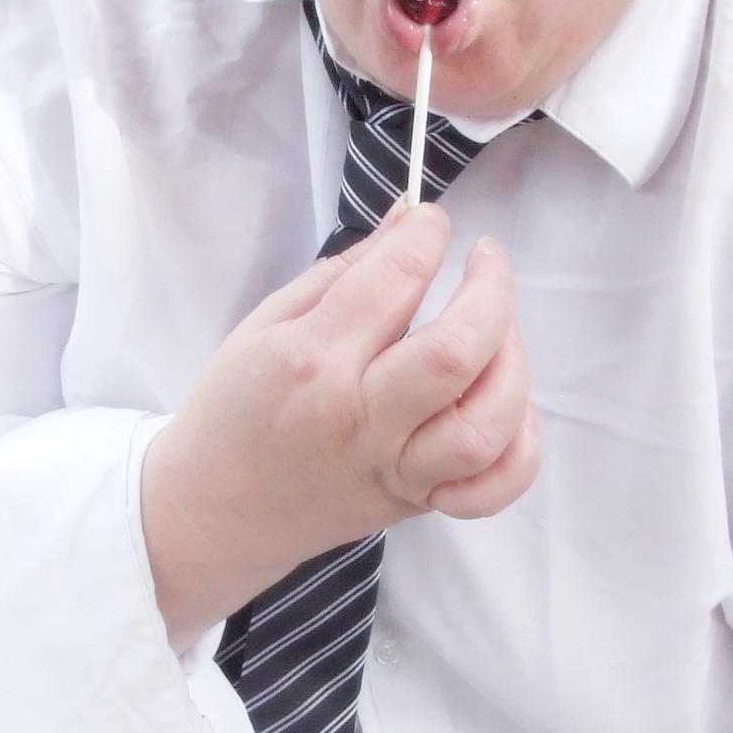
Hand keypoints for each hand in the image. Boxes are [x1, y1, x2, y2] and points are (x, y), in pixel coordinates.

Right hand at [141, 203, 540, 649]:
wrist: (215, 510)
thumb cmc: (236, 408)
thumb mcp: (268, 322)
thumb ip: (347, 271)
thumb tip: (410, 221)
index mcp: (312, 361)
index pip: (396, 278)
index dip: (428, 232)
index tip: (431, 222)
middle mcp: (360, 418)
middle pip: (455, 352)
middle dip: (491, 289)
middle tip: (486, 261)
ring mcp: (393, 468)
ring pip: (484, 425)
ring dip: (511, 365)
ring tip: (498, 334)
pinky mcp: (414, 502)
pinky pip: (489, 491)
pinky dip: (518, 449)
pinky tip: (506, 407)